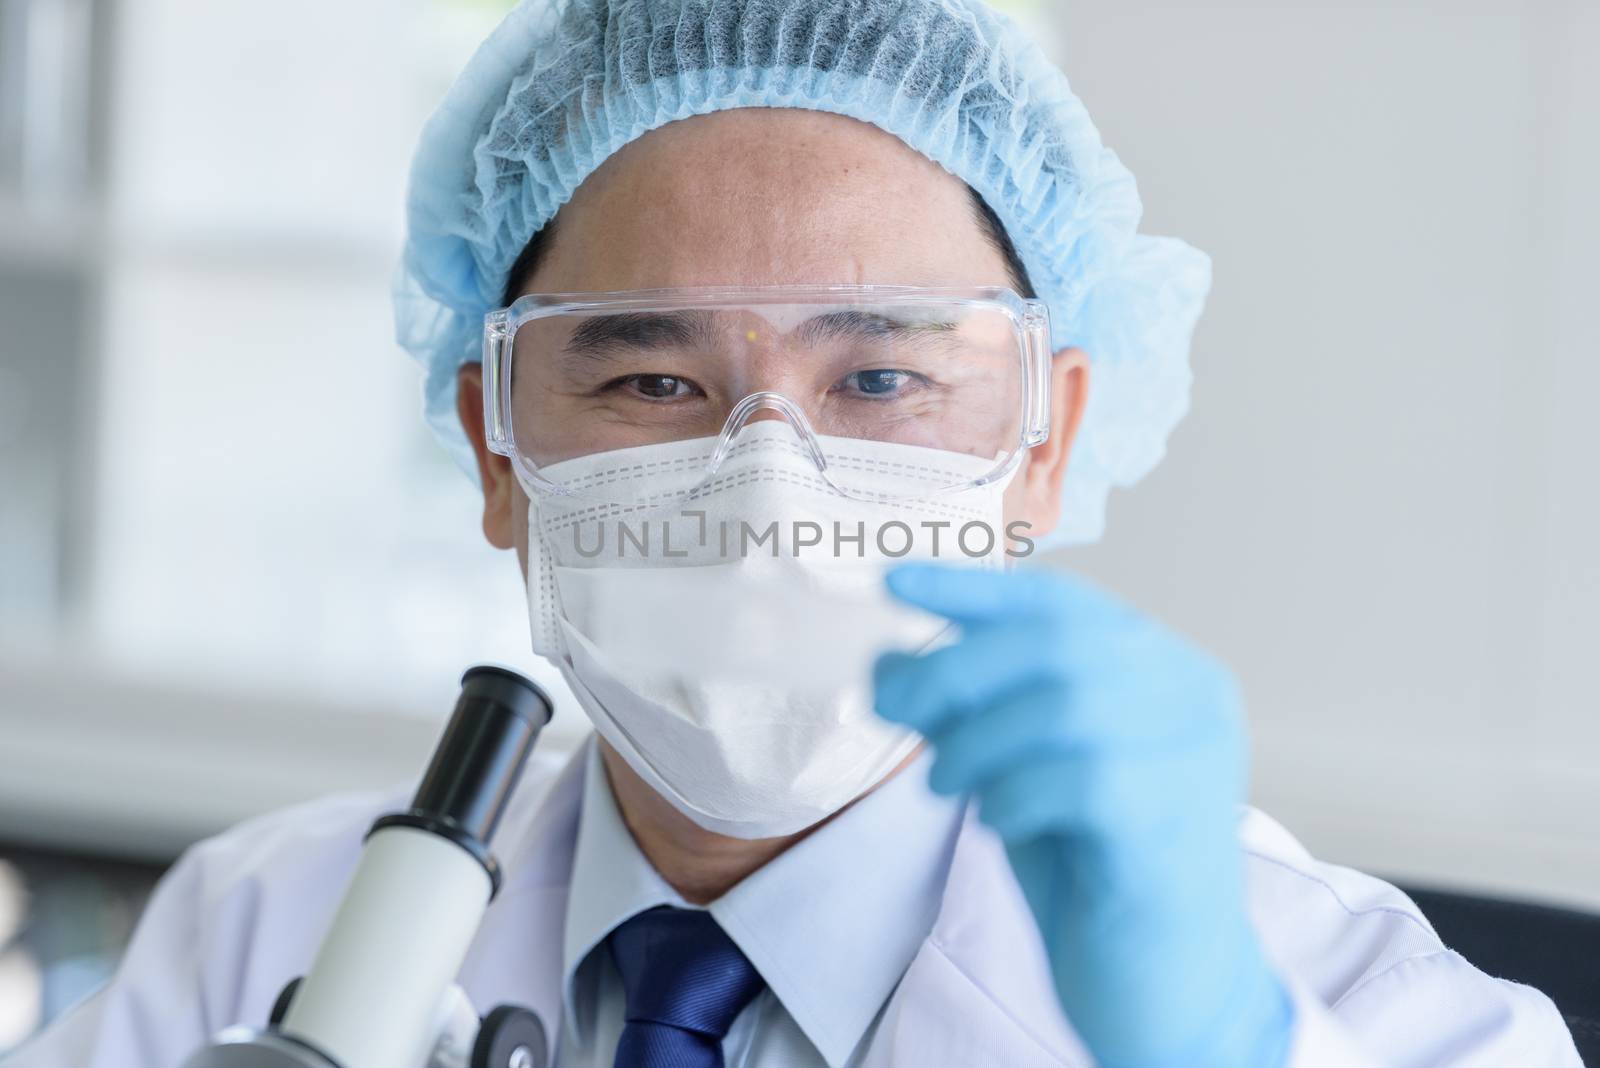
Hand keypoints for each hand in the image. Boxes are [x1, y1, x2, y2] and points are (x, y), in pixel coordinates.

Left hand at [874, 564, 1293, 1067]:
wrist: (1159, 987)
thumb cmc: (1088, 867)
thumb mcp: (1014, 768)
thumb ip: (965, 711)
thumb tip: (886, 658)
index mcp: (1162, 666)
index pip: (1062, 601)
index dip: (973, 587)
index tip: (894, 578)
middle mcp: (1193, 696)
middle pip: (1057, 644)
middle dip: (956, 671)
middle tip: (898, 712)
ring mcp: (1195, 757)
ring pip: (1064, 707)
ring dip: (977, 743)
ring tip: (946, 785)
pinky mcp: (1178, 823)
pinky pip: (1079, 781)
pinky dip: (1014, 796)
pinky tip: (998, 821)